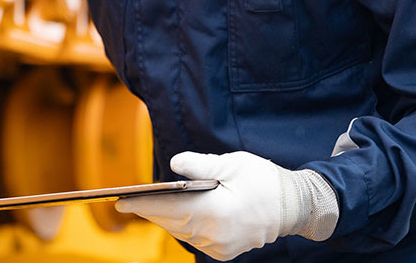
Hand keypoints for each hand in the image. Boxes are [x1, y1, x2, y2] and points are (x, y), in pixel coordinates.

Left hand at [116, 151, 338, 260]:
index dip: (143, 205)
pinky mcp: (224, 251)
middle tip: (129, 201)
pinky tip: (173, 213)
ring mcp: (220, 247)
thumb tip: (174, 165)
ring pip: (181, 232)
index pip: (169, 209)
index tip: (121, 201)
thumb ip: (200, 165)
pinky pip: (194, 238)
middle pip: (172, 223)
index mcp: (216, 212)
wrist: (293, 206)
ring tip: (147, 205)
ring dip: (165, 218)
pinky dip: (182, 225)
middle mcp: (216, 235)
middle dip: (150, 211)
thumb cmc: (263, 181)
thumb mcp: (231, 164)